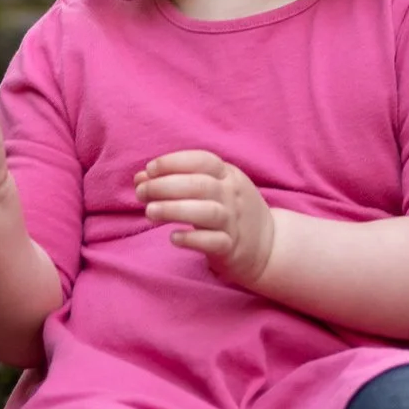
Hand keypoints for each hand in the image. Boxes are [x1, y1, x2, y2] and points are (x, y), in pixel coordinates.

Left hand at [139, 150, 277, 286]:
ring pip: (207, 212)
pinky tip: (173, 237)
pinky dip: (192, 239)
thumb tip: (140, 178)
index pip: (203, 160)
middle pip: (200, 185)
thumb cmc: (229, 211)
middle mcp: (232, 196)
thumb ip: (177, 181)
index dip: (174, 162)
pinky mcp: (232, 248)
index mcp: (228, 176)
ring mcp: (234, 222)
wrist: (268, 246)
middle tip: (141, 193)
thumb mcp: (210, 190)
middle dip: (165, 186)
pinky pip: (214, 242)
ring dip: (174, 209)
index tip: (149, 169)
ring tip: (149, 212)